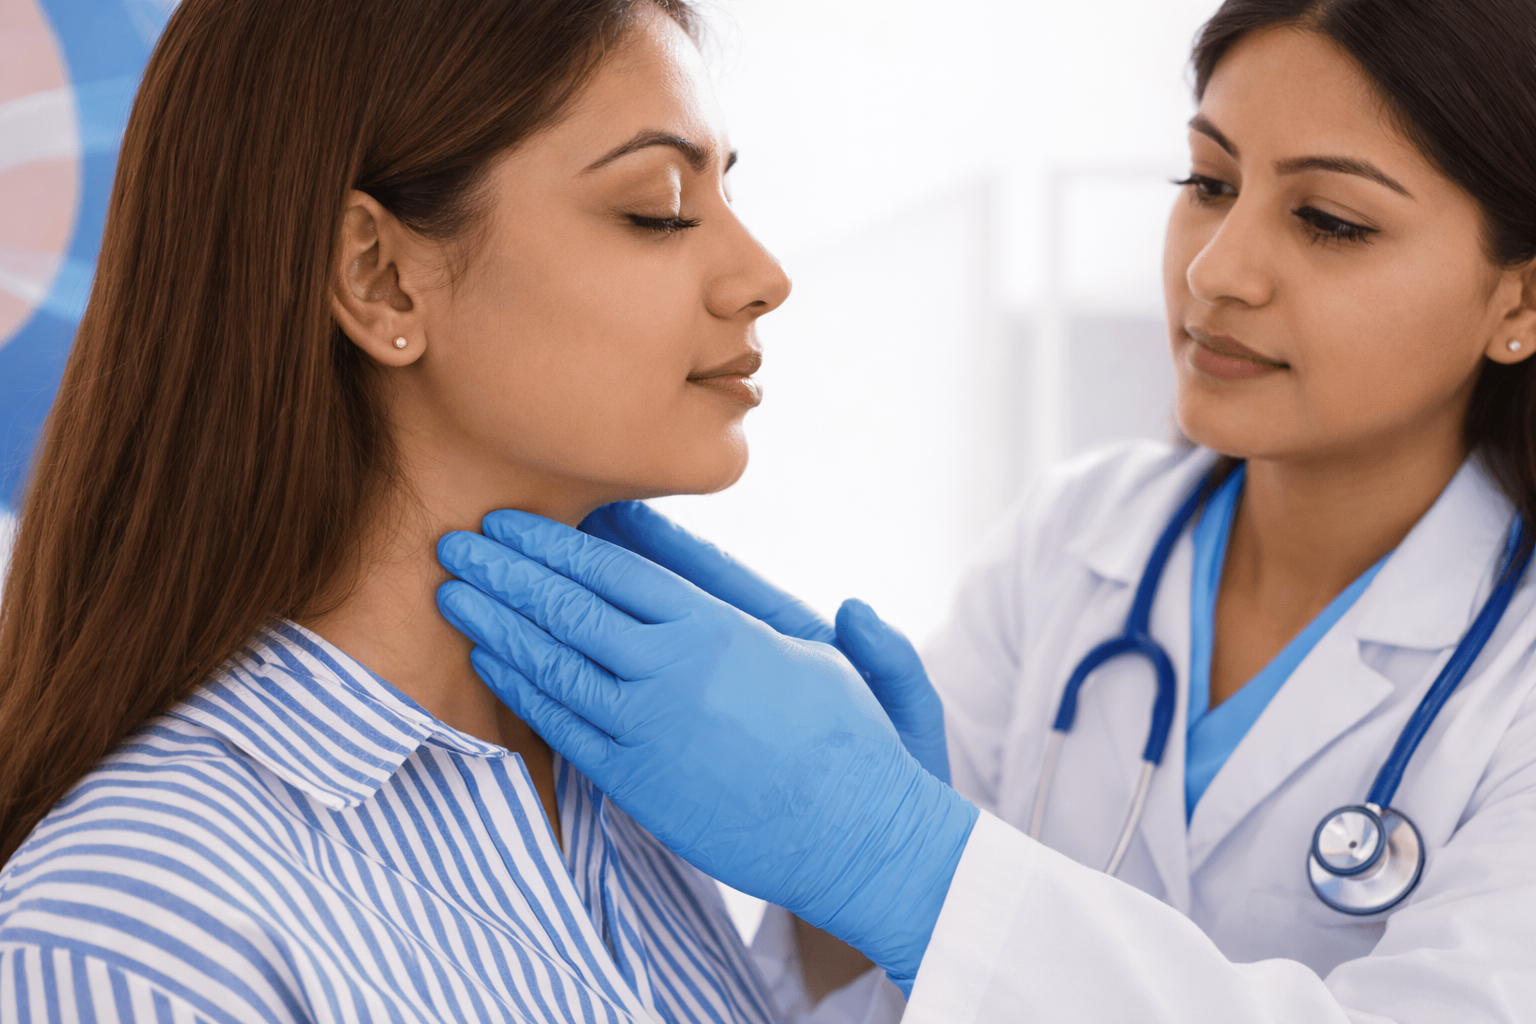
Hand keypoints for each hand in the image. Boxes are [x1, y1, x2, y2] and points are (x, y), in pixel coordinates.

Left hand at [436, 512, 978, 993]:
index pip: (612, 570)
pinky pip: (562, 726)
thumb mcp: (814, 644)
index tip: (508, 522)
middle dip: (505, 571)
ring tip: (453, 593)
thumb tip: (712, 549)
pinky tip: (490, 659)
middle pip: (568, 608)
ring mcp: (647, 729)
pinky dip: (521, 688)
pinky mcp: (637, 782)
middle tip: (454, 542)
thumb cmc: (849, 736)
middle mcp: (671, 671)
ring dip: (496, 624)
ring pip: (552, 664)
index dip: (551, 544)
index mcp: (715, 628)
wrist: (857, 835)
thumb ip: (755, 592)